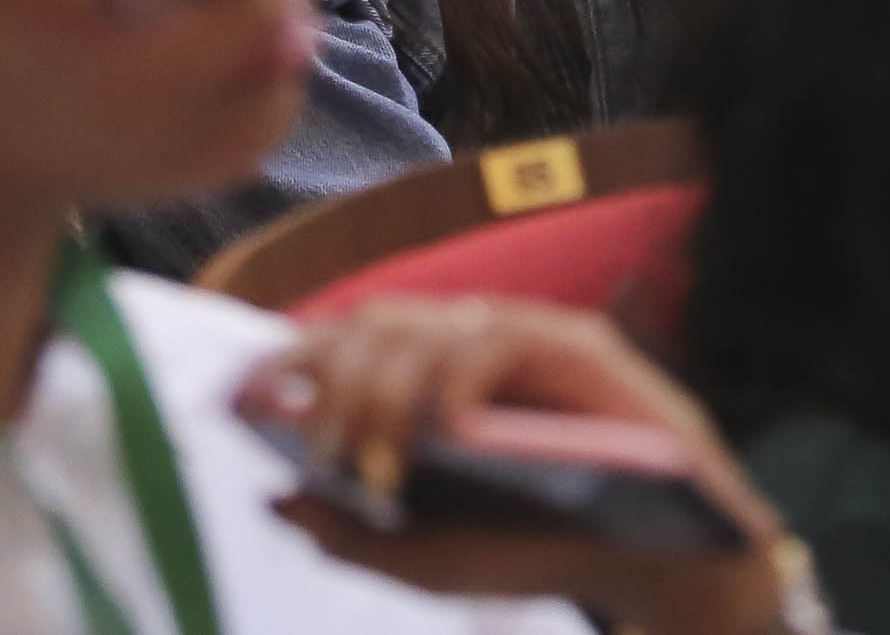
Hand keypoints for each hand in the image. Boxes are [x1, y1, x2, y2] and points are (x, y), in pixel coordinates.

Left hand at [239, 297, 790, 634]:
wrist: (652, 567)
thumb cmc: (540, 551)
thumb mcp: (428, 561)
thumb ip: (350, 533)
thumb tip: (270, 495)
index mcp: (426, 380)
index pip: (342, 341)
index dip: (286, 360)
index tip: (237, 399)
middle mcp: (468, 344)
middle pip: (372, 322)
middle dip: (329, 381)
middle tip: (321, 453)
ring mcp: (523, 336)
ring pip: (422, 324)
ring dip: (381, 390)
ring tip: (372, 463)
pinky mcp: (578, 344)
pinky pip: (498, 336)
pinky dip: (458, 379)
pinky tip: (447, 430)